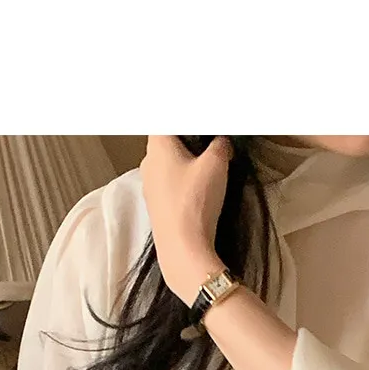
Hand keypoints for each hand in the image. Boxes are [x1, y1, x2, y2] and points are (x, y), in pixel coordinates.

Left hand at [139, 135, 230, 302]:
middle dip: (188, 141)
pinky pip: (168, 184)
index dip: (187, 122)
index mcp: (157, 145)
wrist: (183, 248)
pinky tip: (198, 189)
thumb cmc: (195, 200)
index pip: (166, 121)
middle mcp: (147, 163)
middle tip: (211, 143)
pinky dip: (182, 181)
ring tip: (208, 166)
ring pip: (167, 164)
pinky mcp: (156, 206)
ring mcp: (149, 187)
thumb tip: (221, 142)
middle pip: (166, 141)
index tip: (204, 127)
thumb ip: (220, 145)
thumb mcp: (216, 164)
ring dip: (185, 162)